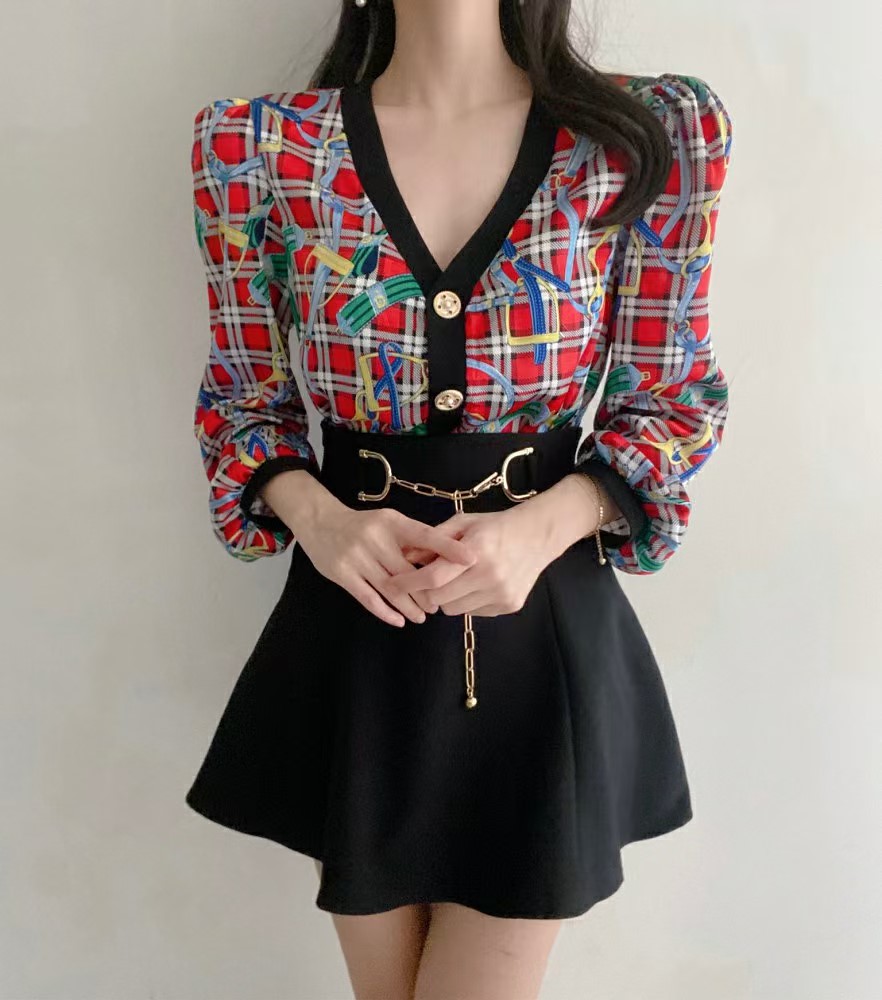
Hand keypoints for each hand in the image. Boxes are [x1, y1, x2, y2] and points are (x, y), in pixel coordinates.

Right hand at [265, 470, 477, 626]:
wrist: (319, 520)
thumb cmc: (363, 524)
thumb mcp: (388, 522)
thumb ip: (411, 538)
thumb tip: (445, 558)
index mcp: (391, 522)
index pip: (425, 535)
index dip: (449, 549)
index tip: (471, 559)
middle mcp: (375, 538)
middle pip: (408, 571)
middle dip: (427, 591)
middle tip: (440, 606)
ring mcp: (356, 556)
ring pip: (390, 588)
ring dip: (409, 605)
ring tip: (423, 616)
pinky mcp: (341, 573)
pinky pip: (368, 597)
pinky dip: (385, 612)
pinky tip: (399, 620)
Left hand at [382, 474, 608, 616]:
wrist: (538, 536)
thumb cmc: (495, 526)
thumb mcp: (463, 523)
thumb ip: (433, 540)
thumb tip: (404, 556)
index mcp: (475, 552)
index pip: (433, 578)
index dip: (408, 583)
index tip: (391, 584)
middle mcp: (489, 577)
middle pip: (440, 599)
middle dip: (426, 592)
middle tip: (425, 580)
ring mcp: (501, 594)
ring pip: (454, 610)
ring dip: (447, 598)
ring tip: (456, 580)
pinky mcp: (509, 605)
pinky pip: (474, 612)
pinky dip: (467, 601)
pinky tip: (477, 584)